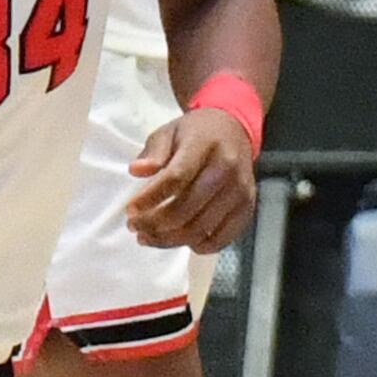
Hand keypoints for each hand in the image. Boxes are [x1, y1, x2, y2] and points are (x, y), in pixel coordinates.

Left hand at [125, 107, 258, 252]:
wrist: (234, 130)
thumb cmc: (196, 133)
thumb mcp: (168, 132)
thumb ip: (153, 152)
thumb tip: (137, 171)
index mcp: (206, 146)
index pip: (176, 178)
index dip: (150, 198)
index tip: (130, 209)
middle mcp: (227, 169)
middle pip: (187, 208)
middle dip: (154, 223)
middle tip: (135, 226)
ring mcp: (240, 191)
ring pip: (200, 228)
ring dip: (169, 239)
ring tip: (148, 237)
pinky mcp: (246, 208)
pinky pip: (221, 238)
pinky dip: (197, 246)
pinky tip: (179, 240)